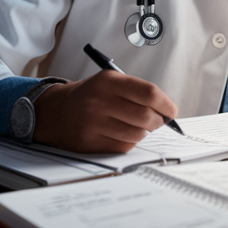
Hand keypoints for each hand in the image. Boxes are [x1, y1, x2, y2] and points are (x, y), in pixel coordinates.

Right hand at [32, 70, 178, 152]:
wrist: (56, 111)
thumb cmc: (91, 96)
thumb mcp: (110, 82)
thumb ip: (137, 92)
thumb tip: (167, 111)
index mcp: (108, 81)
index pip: (149, 93)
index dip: (166, 104)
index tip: (171, 111)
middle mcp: (99, 101)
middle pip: (146, 116)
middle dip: (157, 121)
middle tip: (157, 121)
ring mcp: (93, 123)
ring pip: (137, 134)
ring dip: (143, 133)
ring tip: (136, 126)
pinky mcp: (90, 142)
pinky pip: (123, 146)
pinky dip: (129, 142)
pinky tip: (121, 134)